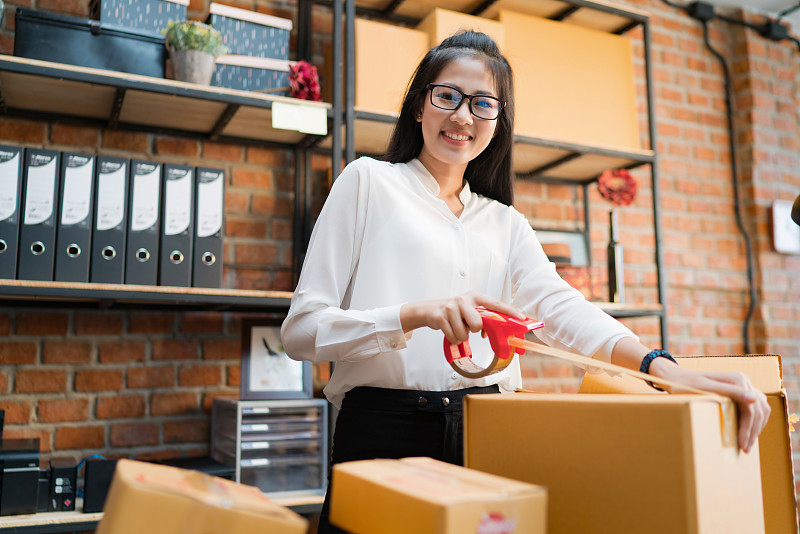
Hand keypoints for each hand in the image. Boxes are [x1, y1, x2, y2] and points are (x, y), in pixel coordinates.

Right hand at [400, 290, 524, 344]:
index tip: (521, 318)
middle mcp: (464, 299)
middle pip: (478, 324)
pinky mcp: (441, 317)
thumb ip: (483, 317)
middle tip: (467, 326)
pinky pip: (453, 337)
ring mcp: (451, 307)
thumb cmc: (454, 312)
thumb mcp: (469, 310)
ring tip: (456, 327)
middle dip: (473, 330)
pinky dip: (452, 338)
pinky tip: (449, 330)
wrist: (429, 310)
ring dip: (461, 336)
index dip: (510, 312)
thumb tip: (496, 332)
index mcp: (475, 296)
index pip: (496, 304)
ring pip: (465, 334)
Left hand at [650, 359, 770, 452]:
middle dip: (753, 431)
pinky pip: (754, 407)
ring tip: (747, 443)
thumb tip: (754, 399)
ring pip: (760, 409)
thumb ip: (730, 392)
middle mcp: (743, 380)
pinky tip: (747, 432)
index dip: (749, 429)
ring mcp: (742, 385)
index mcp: (738, 379)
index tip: (743, 445)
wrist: (675, 378)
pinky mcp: (739, 390)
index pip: (751, 408)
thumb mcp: (706, 389)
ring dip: (756, 427)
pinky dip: (754, 420)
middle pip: (758, 410)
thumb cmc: (687, 385)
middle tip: (746, 448)